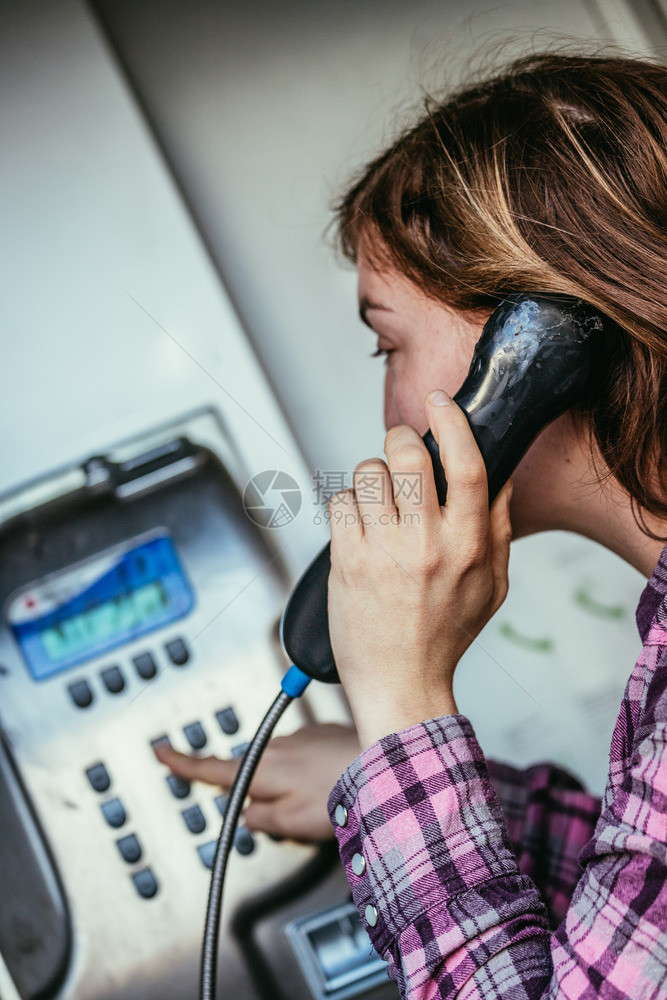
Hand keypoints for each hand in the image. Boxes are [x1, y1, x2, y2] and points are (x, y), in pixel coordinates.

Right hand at [153, 723, 359, 841]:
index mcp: (262, 768)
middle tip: (292, 815)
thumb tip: (247, 813)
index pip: (211, 768)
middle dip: (263, 793)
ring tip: (325, 805)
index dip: (183, 763)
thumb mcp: (292, 822)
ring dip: (293, 785)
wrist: (384, 764)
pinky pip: (308, 759)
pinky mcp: (325, 734)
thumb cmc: (342, 793)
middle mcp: (278, 746)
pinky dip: (314, 775)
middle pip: (253, 772)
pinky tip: (335, 787)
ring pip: (284, 767)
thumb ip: (261, 819)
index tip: (162, 752)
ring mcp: (302, 737)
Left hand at [327, 389, 512, 748]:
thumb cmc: (445, 635)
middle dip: (399, 441)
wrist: (401, 683)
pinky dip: (346, 508)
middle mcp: (427, 543)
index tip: (440, 402)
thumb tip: (499, 480)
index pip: (467, 464)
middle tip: (398, 454)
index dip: (452, 422)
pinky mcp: (347, 561)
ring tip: (378, 507)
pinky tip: (358, 531)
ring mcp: (383, 551)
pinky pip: (339, 503)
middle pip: (407, 455)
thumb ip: (499, 530)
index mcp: (469, 545)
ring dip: (371, 480)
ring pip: (367, 474)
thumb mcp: (493, 586)